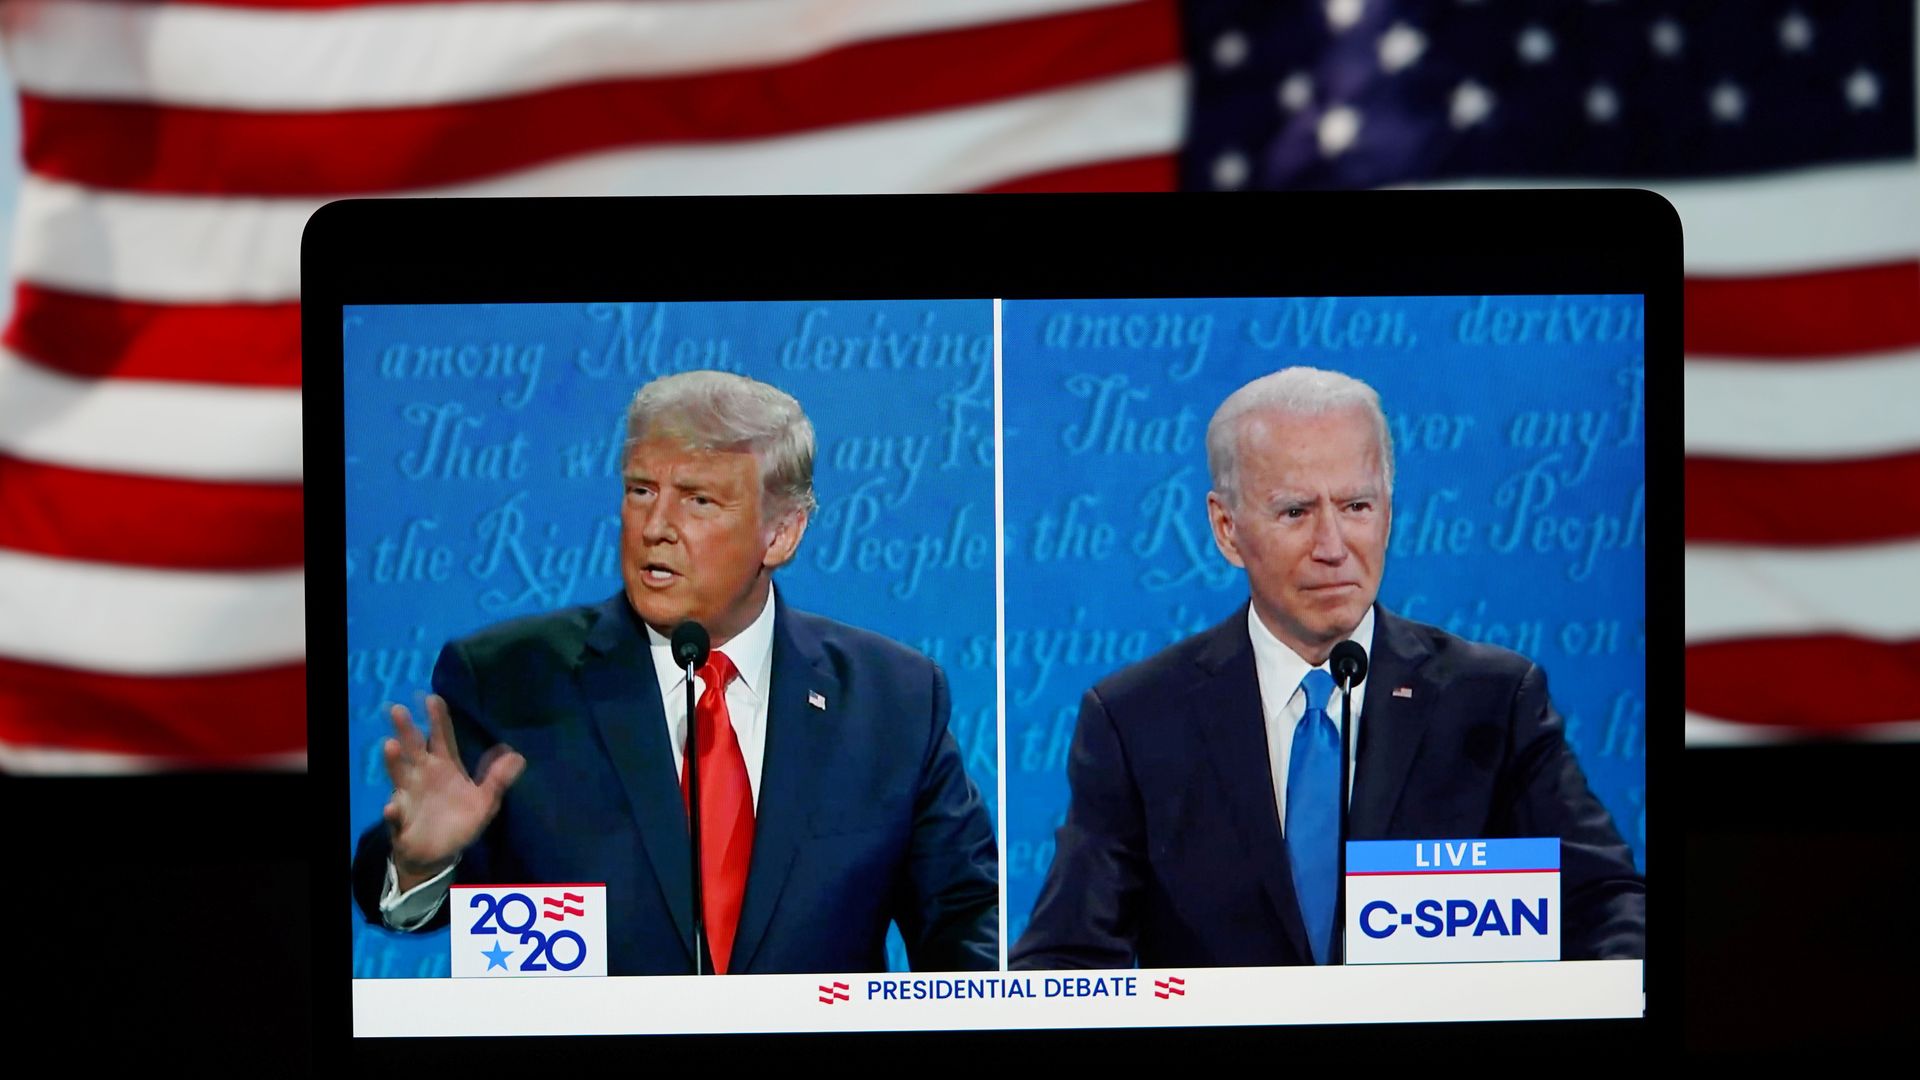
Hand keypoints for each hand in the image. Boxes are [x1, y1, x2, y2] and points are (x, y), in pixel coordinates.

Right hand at [381, 694, 525, 891]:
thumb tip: (517, 754)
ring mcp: (408, 796)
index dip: (437, 719)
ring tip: (391, 746)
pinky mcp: (400, 820)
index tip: (432, 698)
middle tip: (398, 709)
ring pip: (399, 775)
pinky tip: (392, 808)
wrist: (437, 855)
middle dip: (407, 730)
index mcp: (445, 768)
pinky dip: (392, 811)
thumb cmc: (459, 822)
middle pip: (414, 749)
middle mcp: (423, 776)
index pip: (441, 738)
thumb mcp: (485, 801)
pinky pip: (395, 815)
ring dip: (394, 762)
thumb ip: (498, 779)